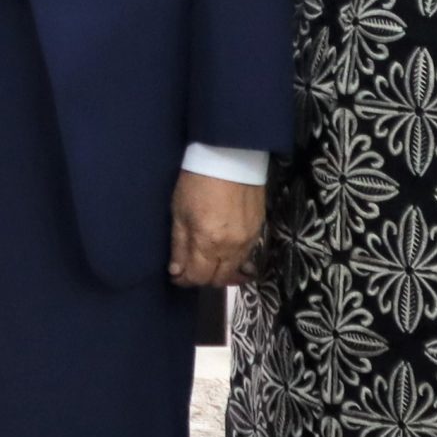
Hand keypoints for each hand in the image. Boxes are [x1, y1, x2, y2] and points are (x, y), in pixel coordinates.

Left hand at [170, 174, 264, 288]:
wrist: (230, 156)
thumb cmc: (197, 182)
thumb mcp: (179, 212)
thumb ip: (179, 245)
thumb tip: (176, 271)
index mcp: (208, 243)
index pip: (198, 277)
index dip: (185, 280)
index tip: (176, 275)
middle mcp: (231, 248)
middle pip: (219, 279)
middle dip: (202, 279)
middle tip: (190, 269)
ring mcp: (249, 241)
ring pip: (235, 270)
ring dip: (220, 272)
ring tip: (207, 262)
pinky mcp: (259, 231)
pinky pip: (247, 256)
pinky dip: (235, 260)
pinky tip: (225, 253)